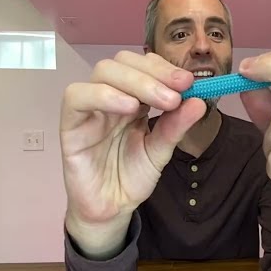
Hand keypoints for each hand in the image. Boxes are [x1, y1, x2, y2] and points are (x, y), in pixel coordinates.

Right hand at [60, 51, 205, 257]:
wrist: (111, 208)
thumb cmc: (132, 177)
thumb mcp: (161, 151)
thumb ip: (176, 126)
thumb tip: (200, 101)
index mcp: (131, 98)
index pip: (143, 65)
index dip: (165, 68)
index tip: (189, 82)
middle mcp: (109, 97)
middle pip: (122, 62)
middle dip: (154, 72)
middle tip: (178, 90)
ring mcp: (88, 108)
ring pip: (103, 72)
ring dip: (137, 81)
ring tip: (163, 102)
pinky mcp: (70, 124)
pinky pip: (77, 97)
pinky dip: (103, 95)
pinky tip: (129, 108)